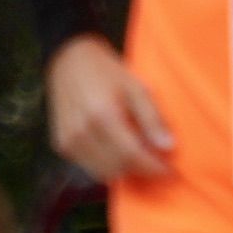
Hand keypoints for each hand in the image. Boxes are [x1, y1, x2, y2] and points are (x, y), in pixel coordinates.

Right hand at [48, 35, 177, 182]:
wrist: (69, 60)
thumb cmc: (106, 72)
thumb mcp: (135, 87)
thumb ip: (152, 118)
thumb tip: (167, 147)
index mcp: (102, 115)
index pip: (132, 156)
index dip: (153, 167)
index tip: (170, 170)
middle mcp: (82, 131)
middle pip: (119, 168)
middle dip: (140, 168)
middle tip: (154, 158)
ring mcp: (69, 140)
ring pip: (105, 173)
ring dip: (124, 168)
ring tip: (134, 151)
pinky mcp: (62, 145)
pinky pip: (90, 167)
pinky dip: (106, 164)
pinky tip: (114, 147)